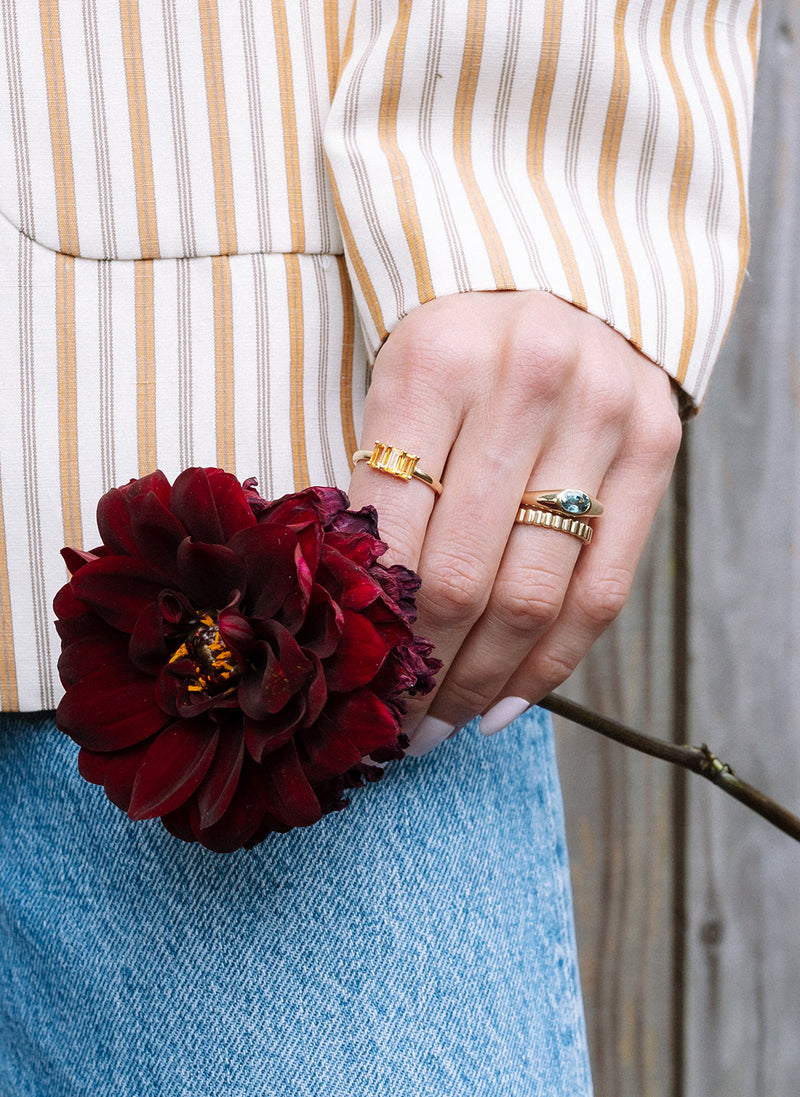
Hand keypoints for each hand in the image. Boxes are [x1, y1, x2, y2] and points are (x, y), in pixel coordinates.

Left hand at [346, 291, 681, 754]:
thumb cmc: (452, 354)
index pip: (395, 532)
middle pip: (467, 575)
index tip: (353, 688)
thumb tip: (358, 629)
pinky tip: (508, 700)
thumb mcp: (392, 394)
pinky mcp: (654, 446)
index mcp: (435, 364)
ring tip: (446, 724)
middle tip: (397, 727)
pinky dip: (552, 662)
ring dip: (485, 681)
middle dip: (427, 672)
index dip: (374, 627)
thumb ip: (378, 493)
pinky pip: (604, 590)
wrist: (552, 284)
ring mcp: (602, 415)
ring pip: (538, 595)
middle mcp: (527, 382)